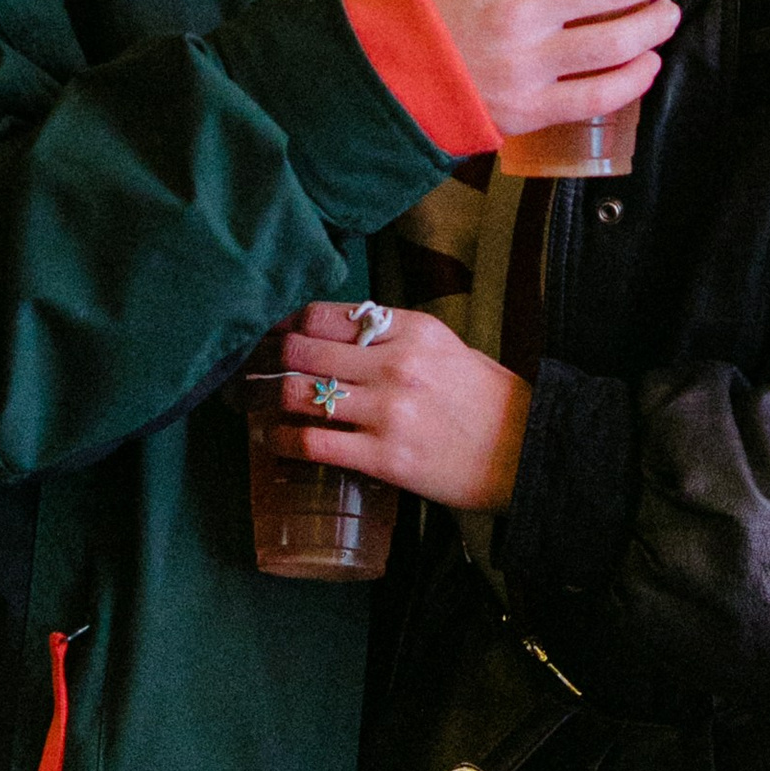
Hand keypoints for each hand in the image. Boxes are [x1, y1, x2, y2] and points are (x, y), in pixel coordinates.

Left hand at [267, 300, 531, 514]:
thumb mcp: (442, 348)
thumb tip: (333, 336)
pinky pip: (315, 444)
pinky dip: (282, 441)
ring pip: (300, 393)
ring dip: (262, 398)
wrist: (527, 453)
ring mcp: (389, 411)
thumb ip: (391, 338)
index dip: (285, 323)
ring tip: (246, 404)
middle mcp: (396, 363)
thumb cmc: (482, 401)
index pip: (326, 313)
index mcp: (410, 328)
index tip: (267, 334)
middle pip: (303, 348)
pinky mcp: (386, 457)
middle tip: (242, 368)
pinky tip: (271, 441)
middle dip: (263, 358)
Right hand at [396, 0, 702, 136]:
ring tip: (670, 10)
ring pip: (619, 43)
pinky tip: (647, 62)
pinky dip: (633, 79)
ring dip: (655, 22)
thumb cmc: (401, 1)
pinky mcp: (529, 111)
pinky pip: (598, 96)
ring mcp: (531, 66)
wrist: (367, 76)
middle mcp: (526, 13)